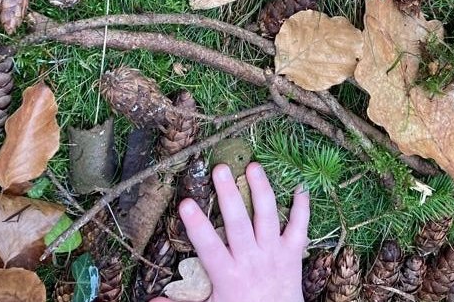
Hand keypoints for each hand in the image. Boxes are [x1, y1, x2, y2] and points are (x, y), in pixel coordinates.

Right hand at [152, 162, 309, 301]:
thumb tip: (151, 301)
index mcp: (228, 274)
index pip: (208, 246)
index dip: (197, 225)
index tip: (185, 203)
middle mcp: (251, 259)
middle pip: (238, 223)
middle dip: (229, 195)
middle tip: (220, 169)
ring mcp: (274, 253)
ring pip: (268, 217)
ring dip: (261, 189)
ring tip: (253, 166)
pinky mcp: (293, 252)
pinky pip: (300, 226)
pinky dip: (302, 206)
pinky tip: (299, 185)